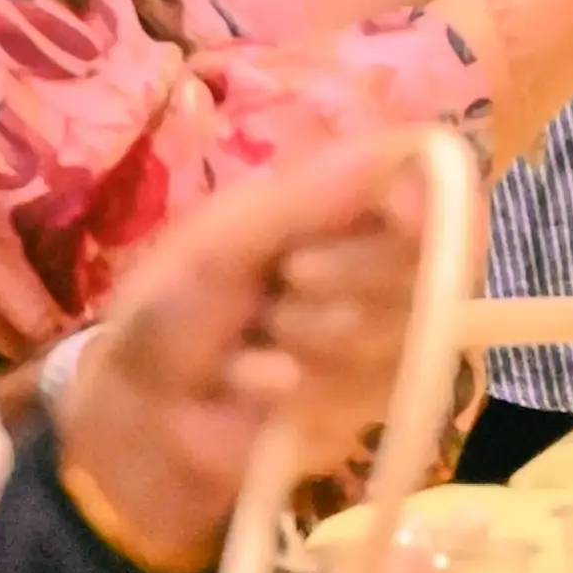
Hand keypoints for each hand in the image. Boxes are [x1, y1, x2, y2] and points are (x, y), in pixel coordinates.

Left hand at [59, 138, 432, 568]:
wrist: (145, 415)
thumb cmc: (175, 312)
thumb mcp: (224, 242)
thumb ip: (306, 201)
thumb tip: (390, 156)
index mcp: (338, 211)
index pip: (426, 188)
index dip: (428, 199)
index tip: (398, 212)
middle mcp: (373, 270)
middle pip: (425, 261)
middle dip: (351, 273)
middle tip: (288, 280)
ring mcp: (379, 341)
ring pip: (397, 330)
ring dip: (311, 334)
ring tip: (255, 341)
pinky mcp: (370, 407)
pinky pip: (368, 390)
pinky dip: (299, 386)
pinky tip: (255, 386)